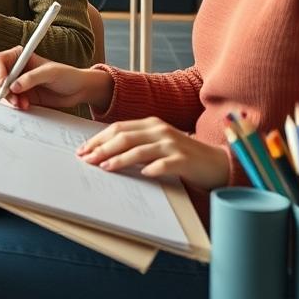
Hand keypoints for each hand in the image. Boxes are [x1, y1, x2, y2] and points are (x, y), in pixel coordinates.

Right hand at [0, 48, 112, 111]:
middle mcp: (17, 68)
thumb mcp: (50, 73)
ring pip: (1, 90)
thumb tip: (14, 86)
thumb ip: (31, 78)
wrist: (78, 90)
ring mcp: (18, 82)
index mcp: (21, 56)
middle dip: (1, 88)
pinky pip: (11, 100)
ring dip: (9, 98)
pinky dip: (15, 104)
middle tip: (11, 97)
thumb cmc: (67, 75)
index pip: (0, 61)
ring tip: (22, 104)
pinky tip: (25, 105)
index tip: (3, 84)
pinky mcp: (22, 95)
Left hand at [77, 117, 229, 189]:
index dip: (98, 139)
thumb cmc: (182, 155)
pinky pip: (164, 164)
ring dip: (120, 159)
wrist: (216, 163)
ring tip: (105, 167)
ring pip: (140, 150)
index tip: (82, 150)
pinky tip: (142, 174)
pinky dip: (151, 169)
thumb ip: (136, 145)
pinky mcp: (184, 160)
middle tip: (86, 159)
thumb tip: (104, 153)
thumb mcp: (157, 144)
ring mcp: (173, 145)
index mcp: (151, 124)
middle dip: (102, 148)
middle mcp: (160, 131)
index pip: (118, 129)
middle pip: (125, 137)